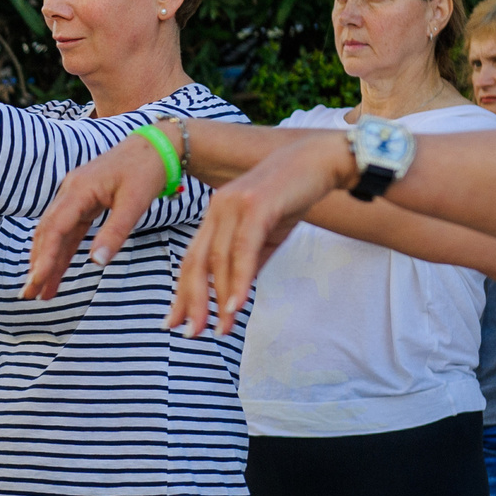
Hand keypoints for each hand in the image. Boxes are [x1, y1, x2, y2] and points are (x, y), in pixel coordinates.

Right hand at [22, 131, 175, 300]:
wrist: (157, 145)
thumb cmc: (146, 170)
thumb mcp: (134, 203)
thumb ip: (115, 233)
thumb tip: (96, 263)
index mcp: (79, 190)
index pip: (54, 229)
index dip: (44, 257)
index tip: (37, 281)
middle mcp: (70, 192)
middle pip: (47, 232)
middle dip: (38, 264)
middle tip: (30, 294)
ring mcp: (75, 196)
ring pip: (55, 233)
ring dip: (48, 261)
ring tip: (42, 291)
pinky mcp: (84, 201)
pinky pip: (69, 230)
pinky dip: (63, 251)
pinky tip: (58, 269)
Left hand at [169, 131, 355, 336]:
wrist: (322, 161)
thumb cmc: (294, 197)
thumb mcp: (267, 236)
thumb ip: (250, 264)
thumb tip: (234, 298)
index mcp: (216, 216)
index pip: (193, 260)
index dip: (183, 292)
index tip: (174, 322)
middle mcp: (218, 209)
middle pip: (197, 262)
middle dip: (191, 301)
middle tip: (190, 334)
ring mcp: (235, 205)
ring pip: (219, 259)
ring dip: (218, 297)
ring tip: (221, 329)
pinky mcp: (257, 205)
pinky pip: (243, 248)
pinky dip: (238, 278)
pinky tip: (236, 304)